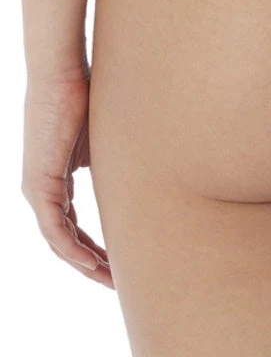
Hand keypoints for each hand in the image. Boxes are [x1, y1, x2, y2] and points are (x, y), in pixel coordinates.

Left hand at [22, 74, 111, 287]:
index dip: (98, 248)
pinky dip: (73, 250)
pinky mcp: (37, 185)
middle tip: (118, 283)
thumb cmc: (87, 95)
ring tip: (111, 281)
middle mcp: (42, 188)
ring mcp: (36, 188)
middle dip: (93, 265)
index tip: (122, 263)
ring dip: (85, 264)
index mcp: (56, 178)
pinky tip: (92, 263)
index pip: (74, 225)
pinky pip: (54, 230)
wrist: (63, 73)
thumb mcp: (106, 142)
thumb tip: (147, 178)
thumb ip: (116, 167)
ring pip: (59, 242)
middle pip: (66, 241)